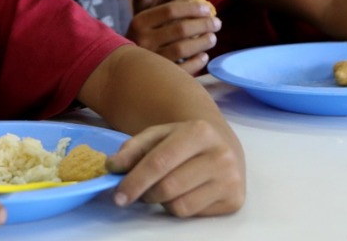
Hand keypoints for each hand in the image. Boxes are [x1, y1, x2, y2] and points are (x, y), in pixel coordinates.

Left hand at [106, 120, 244, 216]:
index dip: (135, 181)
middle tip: (136, 194)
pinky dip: (178, 207)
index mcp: (199, 131)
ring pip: (179, 205)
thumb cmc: (184, 141)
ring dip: (161, 202)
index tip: (118, 195)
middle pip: (168, 187)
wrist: (224, 147)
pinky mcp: (234, 200)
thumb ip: (132, 149)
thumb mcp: (158, 135)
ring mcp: (230, 179)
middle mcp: (220, 155)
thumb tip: (113, 167)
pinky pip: (192, 215)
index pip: (159, 162)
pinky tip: (182, 193)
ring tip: (163, 188)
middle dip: (145, 194)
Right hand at [130, 0, 219, 73]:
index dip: (192, 8)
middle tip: (217, 23)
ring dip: (202, 42)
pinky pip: (182, 69)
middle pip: (180, 29)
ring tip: (213, 37)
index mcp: (139, 22)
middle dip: (202, 24)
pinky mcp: (158, 77)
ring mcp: (150, 60)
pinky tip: (204, 56)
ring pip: (182, 49)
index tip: (208, 8)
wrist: (125, 67)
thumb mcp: (139, 14)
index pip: (170, 10)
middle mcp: (142, 41)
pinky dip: (196, 62)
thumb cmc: (140, 34)